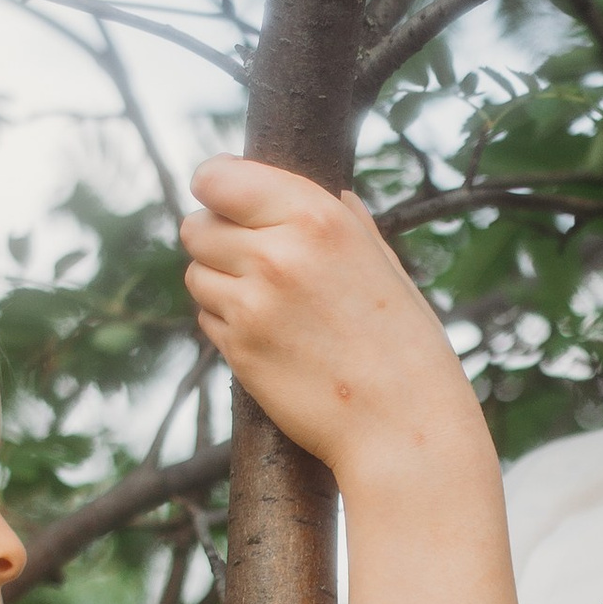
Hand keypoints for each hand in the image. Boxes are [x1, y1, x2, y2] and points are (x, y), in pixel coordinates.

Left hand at [180, 160, 482, 489]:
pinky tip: (271, 337)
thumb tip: (336, 194)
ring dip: (219, 283)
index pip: (217, 178)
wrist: (403, 425)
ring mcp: (253, 304)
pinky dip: (226, 322)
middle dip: (215, 239)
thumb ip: (351, 225)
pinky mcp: (239, 349)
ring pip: (195, 274)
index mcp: (317, 217)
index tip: (226, 202)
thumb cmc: (407, 344)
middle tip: (252, 260)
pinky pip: (207, 317)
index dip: (215, 189)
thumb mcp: (386, 266)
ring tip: (269, 303)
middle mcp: (278, 253)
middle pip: (197, 227)